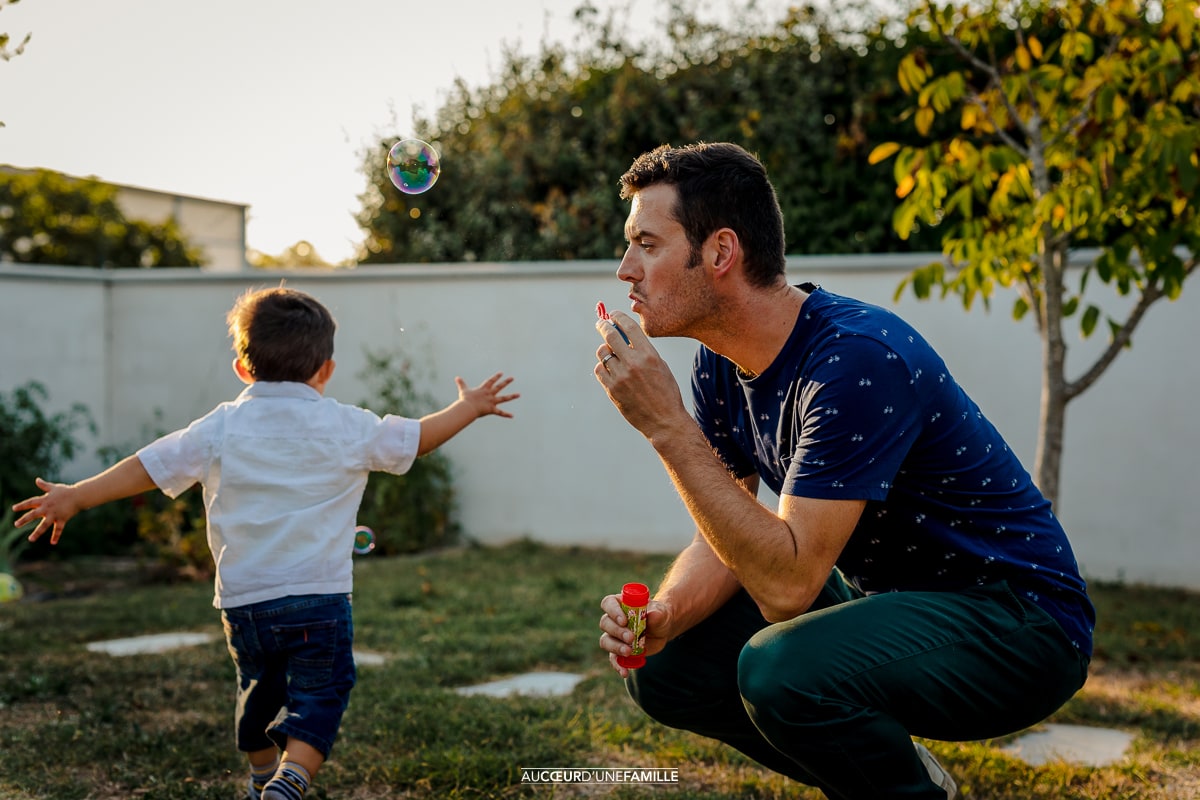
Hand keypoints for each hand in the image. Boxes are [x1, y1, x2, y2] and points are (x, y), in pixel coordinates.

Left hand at [12, 478, 82, 544]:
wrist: (79, 495)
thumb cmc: (66, 491)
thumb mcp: (53, 488)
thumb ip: (44, 485)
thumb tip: (37, 480)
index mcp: (44, 500)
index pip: (30, 503)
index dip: (22, 505)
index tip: (14, 509)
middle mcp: (47, 508)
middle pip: (34, 514)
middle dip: (24, 520)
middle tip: (16, 524)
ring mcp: (54, 514)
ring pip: (44, 525)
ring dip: (37, 533)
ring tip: (30, 539)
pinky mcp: (62, 519)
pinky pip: (58, 529)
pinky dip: (56, 536)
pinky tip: (53, 543)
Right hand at [457, 373, 518, 418]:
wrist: (468, 407)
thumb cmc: (465, 399)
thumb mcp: (463, 390)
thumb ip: (461, 384)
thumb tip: (456, 377)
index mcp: (483, 389)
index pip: (491, 381)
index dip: (496, 377)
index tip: (501, 373)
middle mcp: (489, 394)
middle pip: (499, 387)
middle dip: (506, 382)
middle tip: (512, 378)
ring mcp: (492, 401)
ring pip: (504, 398)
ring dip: (512, 396)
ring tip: (519, 394)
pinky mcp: (492, 409)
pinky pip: (500, 413)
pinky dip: (506, 415)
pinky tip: (512, 416)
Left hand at [593, 310, 688, 439]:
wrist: (664, 421)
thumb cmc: (666, 392)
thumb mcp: (660, 366)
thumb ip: (643, 351)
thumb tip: (624, 335)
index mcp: (649, 354)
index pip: (629, 327)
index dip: (618, 317)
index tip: (613, 314)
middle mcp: (633, 363)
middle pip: (610, 335)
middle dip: (603, 326)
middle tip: (601, 324)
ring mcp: (620, 376)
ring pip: (603, 353)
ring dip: (605, 351)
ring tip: (612, 355)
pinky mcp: (612, 389)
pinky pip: (600, 370)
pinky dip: (603, 368)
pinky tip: (611, 371)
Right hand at [598, 593, 670, 677]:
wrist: (662, 630)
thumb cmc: (659, 616)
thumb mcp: (661, 613)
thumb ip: (658, 613)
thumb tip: (652, 615)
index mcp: (620, 604)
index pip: (608, 603)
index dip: (613, 611)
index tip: (624, 621)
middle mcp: (613, 619)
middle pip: (605, 623)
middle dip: (617, 632)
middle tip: (631, 638)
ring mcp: (614, 636)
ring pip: (606, 641)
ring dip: (615, 647)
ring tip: (629, 652)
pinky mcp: (618, 650)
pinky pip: (613, 658)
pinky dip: (617, 665)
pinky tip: (624, 672)